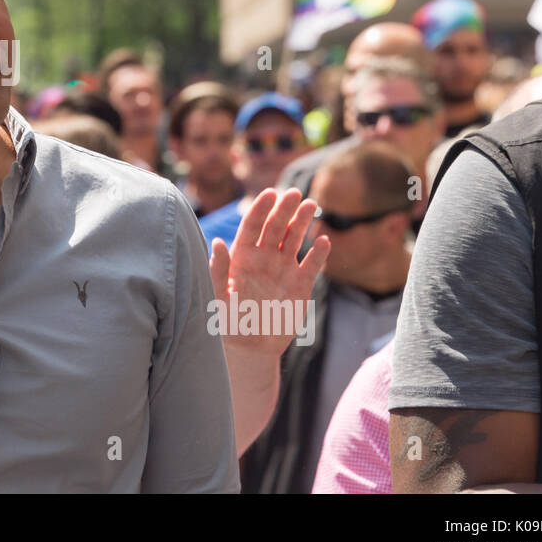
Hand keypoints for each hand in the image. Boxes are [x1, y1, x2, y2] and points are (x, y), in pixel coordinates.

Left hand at [208, 188, 328, 355]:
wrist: (250, 348)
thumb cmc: (228, 323)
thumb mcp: (217, 298)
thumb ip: (217, 271)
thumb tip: (218, 241)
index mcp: (242, 257)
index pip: (252, 226)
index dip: (260, 209)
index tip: (269, 194)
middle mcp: (263, 258)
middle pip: (275, 227)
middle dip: (284, 209)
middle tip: (293, 193)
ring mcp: (283, 269)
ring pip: (294, 239)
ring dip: (302, 222)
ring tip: (310, 205)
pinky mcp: (301, 284)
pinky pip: (312, 265)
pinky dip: (319, 254)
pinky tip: (324, 242)